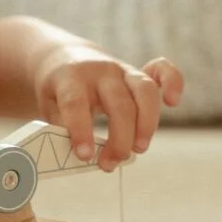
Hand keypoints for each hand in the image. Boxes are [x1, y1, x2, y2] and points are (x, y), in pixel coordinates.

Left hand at [35, 47, 183, 170]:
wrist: (64, 58)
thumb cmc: (57, 90)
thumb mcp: (48, 106)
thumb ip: (63, 129)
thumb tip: (83, 156)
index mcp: (70, 78)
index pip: (76, 104)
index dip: (81, 131)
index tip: (85, 156)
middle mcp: (100, 71)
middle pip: (118, 103)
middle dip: (119, 138)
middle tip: (110, 163)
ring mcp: (121, 69)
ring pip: (144, 91)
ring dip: (147, 123)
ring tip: (139, 149)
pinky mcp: (137, 72)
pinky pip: (161, 71)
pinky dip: (173, 81)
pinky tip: (173, 101)